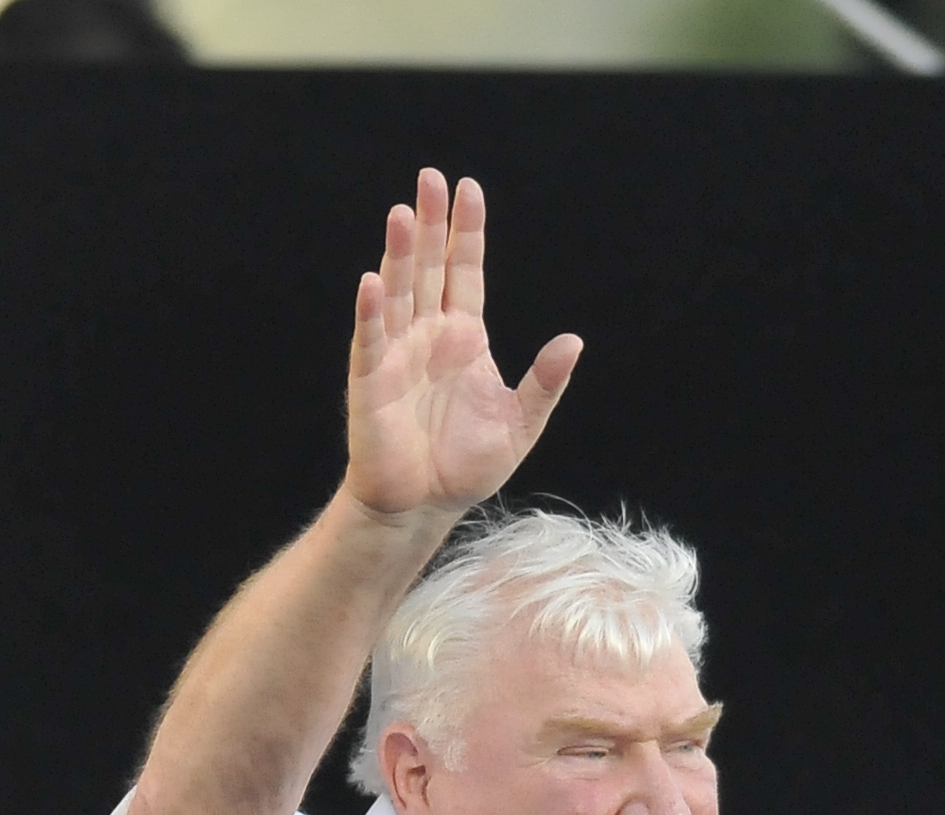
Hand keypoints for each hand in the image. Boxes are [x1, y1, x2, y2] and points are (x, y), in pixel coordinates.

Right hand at [345, 168, 580, 522]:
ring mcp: (397, 354)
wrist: (425, 506)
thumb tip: (573, 341)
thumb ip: (544, 383)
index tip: (469, 189)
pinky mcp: (372, 382)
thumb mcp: (520, 424)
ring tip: (403, 213)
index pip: (464, 271)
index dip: (467, 232)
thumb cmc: (466, 466)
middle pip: (428, 267)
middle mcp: (427, 335)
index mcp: (463, 338)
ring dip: (399, 254)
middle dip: (429, 223)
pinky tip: (373, 281)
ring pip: (398, 292)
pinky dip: (371, 313)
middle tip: (430, 178)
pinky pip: (371, 341)